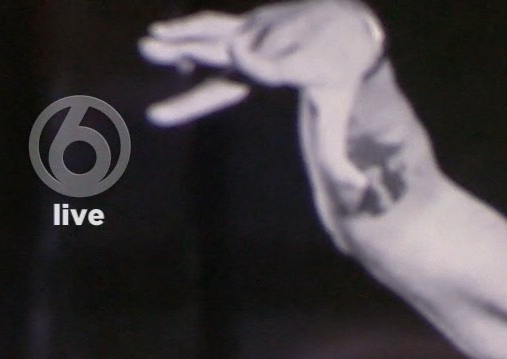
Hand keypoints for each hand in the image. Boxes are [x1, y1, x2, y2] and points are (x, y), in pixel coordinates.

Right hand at [139, 1, 385, 198]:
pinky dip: (190, 29)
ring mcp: (258, 32)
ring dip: (183, 39)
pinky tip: (161, 33)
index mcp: (301, 69)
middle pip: (234, 50)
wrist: (344, 26)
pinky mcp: (248, 22)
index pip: (273, 66)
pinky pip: (215, 25)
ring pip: (217, 36)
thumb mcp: (339, 113)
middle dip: (202, 49)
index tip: (241, 58)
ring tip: (149, 45)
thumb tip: (358, 190)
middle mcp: (274, 46)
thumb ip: (337, 154)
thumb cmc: (340, 77)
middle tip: (159, 53)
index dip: (259, 62)